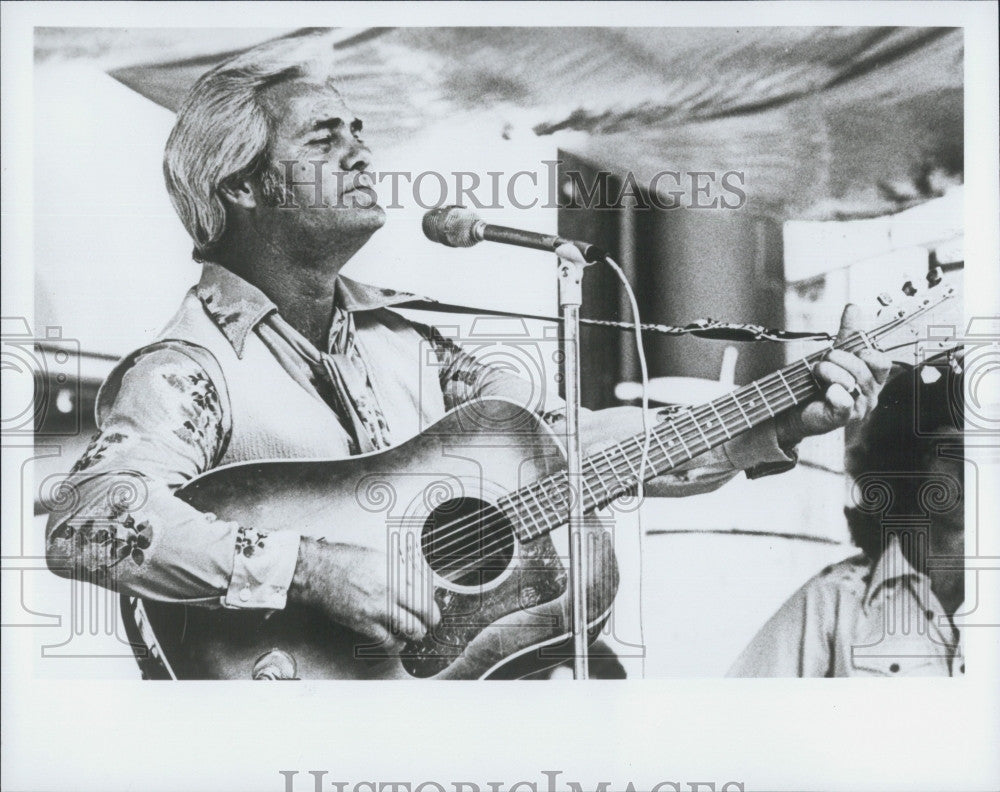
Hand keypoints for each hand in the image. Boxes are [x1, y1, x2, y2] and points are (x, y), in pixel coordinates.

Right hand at [288, 536, 439, 652]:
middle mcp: (390, 588)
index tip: (430, 600)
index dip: (432, 596)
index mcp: (395, 569)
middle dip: (432, 618)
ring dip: (417, 632)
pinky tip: (397, 641)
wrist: (317, 570)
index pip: (427, 587)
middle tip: (432, 620)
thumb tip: (415, 575)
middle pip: (425, 609)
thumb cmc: (342, 559)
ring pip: (411, 628)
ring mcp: (378, 607)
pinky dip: (396, 644)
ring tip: (416, 631)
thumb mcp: (378, 554)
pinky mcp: (364, 623)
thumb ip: (398, 567)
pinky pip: (388, 640)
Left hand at [776, 304, 891, 445]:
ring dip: (830, 372)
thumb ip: (847, 332)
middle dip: (840, 359)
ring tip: (817, 372)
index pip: (882, 362)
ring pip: (852, 383)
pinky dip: (834, 393)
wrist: (797, 405)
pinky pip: (845, 403)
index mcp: (872, 377)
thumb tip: (853, 307)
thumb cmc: (821, 381)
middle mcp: (870, 393)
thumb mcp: (835, 353)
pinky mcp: (842, 418)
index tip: (850, 350)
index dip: (867, 352)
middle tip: (823, 360)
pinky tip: (826, 391)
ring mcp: (858, 408)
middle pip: (864, 369)